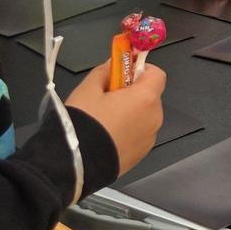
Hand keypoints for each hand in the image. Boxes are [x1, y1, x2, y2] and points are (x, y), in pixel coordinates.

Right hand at [65, 53, 165, 176]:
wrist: (73, 164)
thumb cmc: (83, 122)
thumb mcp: (87, 90)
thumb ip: (104, 72)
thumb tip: (113, 64)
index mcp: (146, 99)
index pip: (157, 74)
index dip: (140, 70)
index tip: (121, 74)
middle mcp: (155, 118)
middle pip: (150, 96)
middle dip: (132, 93)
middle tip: (106, 98)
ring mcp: (149, 139)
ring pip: (144, 117)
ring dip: (131, 113)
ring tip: (103, 120)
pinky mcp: (141, 155)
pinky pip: (139, 135)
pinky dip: (128, 131)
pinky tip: (106, 137)